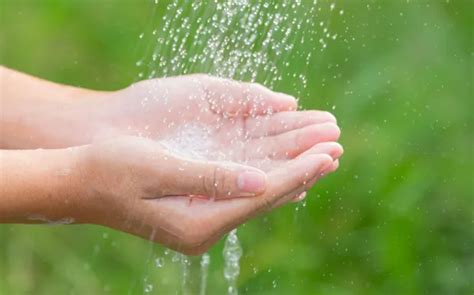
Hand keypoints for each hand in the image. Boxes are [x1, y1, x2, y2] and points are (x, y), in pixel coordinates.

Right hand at [73, 135, 342, 254]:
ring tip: (319, 156)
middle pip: (265, 197)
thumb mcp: (158, 170)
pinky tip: (285, 171)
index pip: (260, 196)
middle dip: (301, 172)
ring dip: (289, 173)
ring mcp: (202, 219)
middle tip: (335, 151)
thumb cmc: (111, 170)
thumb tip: (259, 181)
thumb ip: (210, 178)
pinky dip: (267, 178)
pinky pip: (243, 192)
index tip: (326, 154)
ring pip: (257, 194)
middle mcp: (205, 227)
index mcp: (197, 222)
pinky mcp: (198, 208)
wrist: (79, 182)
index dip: (296, 173)